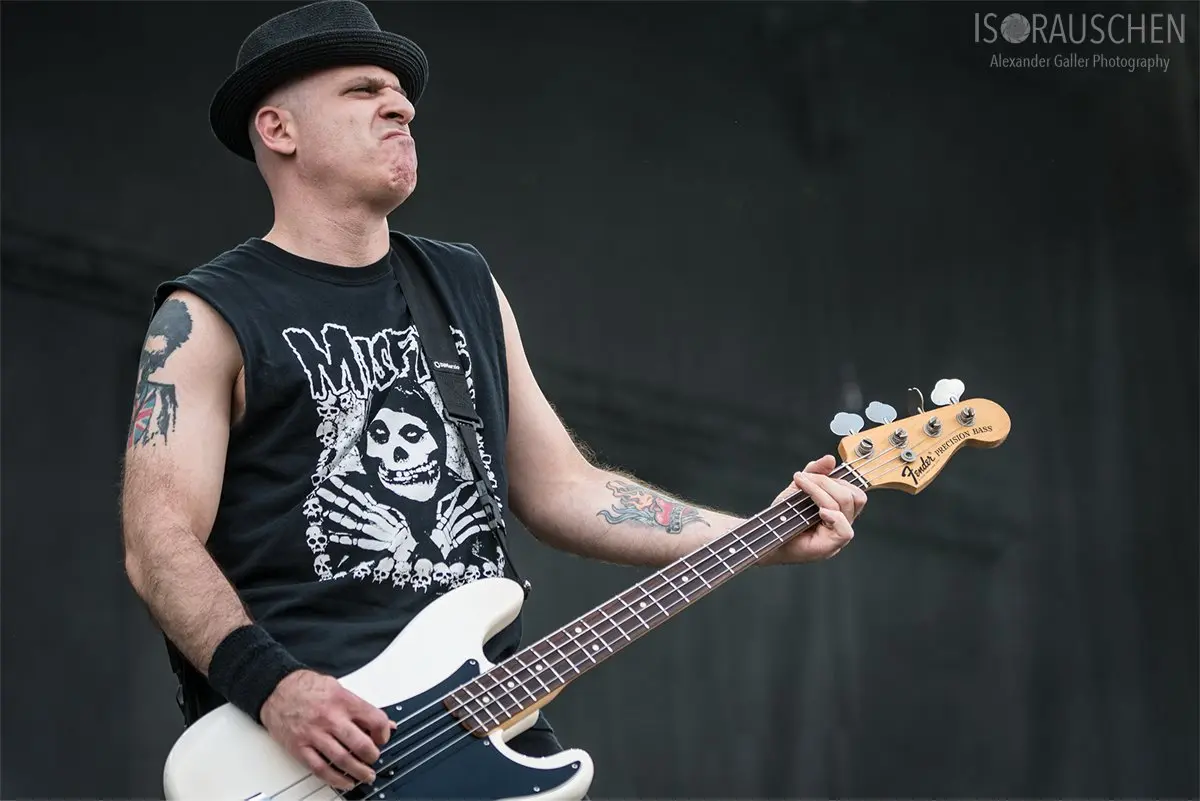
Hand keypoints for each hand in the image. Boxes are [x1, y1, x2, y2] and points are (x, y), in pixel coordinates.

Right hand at [260, 669, 395, 790]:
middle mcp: (330, 718)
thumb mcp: (338, 688)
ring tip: (366, 775)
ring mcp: (314, 734)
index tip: (382, 738)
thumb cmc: (306, 687)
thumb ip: (361, 707)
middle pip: (360, 744)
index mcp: (343, 701)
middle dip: (373, 756)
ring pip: (343, 759)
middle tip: (374, 758)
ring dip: (358, 772)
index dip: (384, 733)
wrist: (276, 689)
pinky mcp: (300, 747)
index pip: (375, 720)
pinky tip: (344, 782)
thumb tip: (384, 722)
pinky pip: (320, 768)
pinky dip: (335, 779)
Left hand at [319, 476, 417, 562]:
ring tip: (323, 511)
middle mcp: (369, 517)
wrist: (407, 543)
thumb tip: (367, 489)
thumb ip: (377, 501)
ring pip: (349, 521)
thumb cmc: (398, 525)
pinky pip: (351, 540)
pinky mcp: (366, 543)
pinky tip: (330, 536)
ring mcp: (367, 530)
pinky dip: (341, 538)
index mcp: (374, 508)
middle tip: (320, 491)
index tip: (332, 478)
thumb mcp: (390, 509)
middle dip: (334, 498)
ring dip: (336, 516)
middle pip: (349, 505)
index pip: (357, 495)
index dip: (344, 487)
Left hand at [763, 455, 866, 564]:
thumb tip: (830, 459)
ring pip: (845, 506)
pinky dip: (832, 515)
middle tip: (803, 479)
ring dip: (821, 490)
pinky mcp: (830, 547)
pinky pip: (844, 529)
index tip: (811, 474)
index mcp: (840, 511)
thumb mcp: (798, 488)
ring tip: (801, 486)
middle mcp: (842, 524)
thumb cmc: (783, 516)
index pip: (855, 492)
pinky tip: (819, 511)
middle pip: (854, 496)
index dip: (838, 478)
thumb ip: (814, 473)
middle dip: (827, 482)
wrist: (767, 535)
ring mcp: (837, 537)